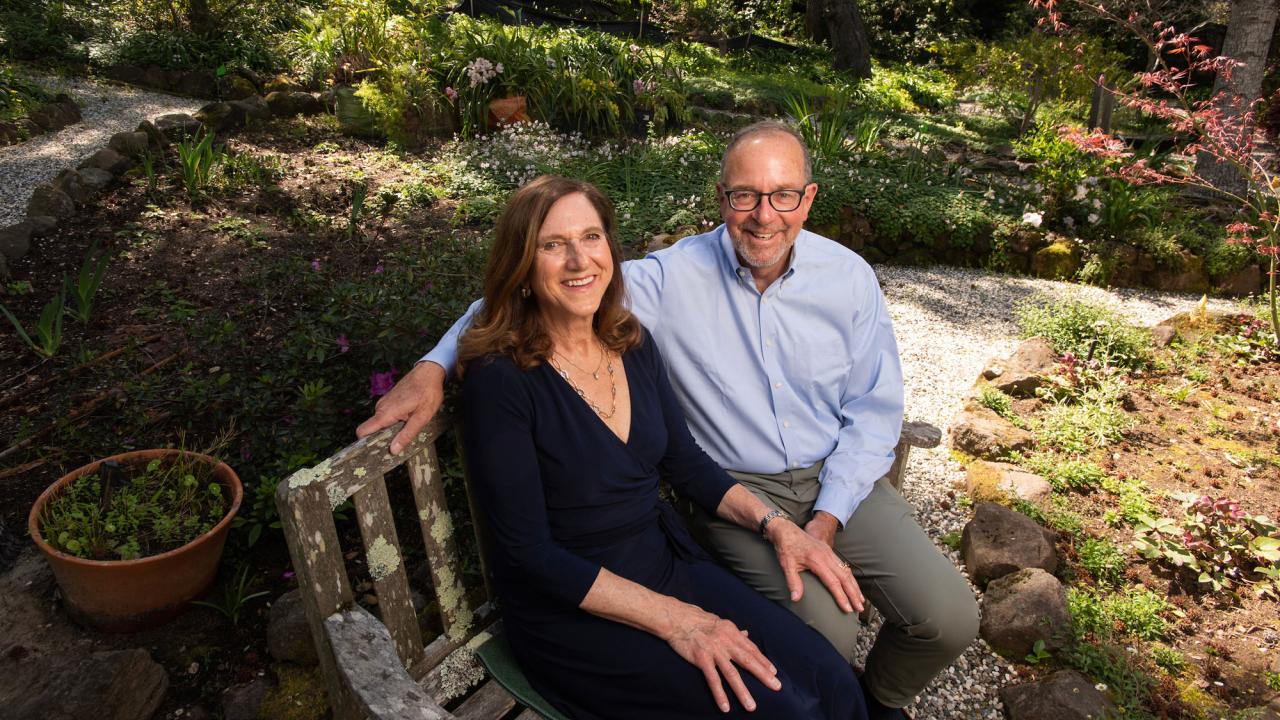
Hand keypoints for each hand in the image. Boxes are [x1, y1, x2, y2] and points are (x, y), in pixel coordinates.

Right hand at [355, 361, 445, 454]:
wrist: (429, 372)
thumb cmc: (428, 392)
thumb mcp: (422, 417)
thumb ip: (407, 434)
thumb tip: (393, 450)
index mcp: (386, 413)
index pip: (362, 431)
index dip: (364, 443)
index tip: (374, 453)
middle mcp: (381, 407)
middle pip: (372, 430)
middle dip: (382, 438)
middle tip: (399, 444)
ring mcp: (384, 403)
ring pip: (380, 423)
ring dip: (391, 429)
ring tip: (407, 429)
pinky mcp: (389, 400)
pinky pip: (386, 416)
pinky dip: (393, 421)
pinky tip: (407, 420)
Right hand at [664, 605, 780, 712]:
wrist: (678, 619)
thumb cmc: (699, 620)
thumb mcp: (720, 623)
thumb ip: (735, 632)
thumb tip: (747, 634)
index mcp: (732, 632)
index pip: (751, 649)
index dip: (763, 661)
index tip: (774, 672)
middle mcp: (726, 642)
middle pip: (748, 661)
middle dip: (763, 675)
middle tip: (776, 686)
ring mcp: (714, 651)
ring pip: (732, 674)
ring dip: (742, 691)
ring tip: (751, 706)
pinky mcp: (702, 660)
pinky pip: (712, 680)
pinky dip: (720, 694)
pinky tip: (725, 706)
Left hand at [766, 515, 863, 613]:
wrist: (786, 529)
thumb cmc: (786, 547)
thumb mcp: (786, 565)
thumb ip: (793, 582)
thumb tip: (796, 598)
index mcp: (818, 560)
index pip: (833, 582)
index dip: (841, 596)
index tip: (848, 608)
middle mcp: (827, 556)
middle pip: (845, 577)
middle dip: (854, 594)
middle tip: (859, 608)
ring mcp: (829, 553)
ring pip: (847, 571)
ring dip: (855, 586)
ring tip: (860, 599)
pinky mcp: (829, 551)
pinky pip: (843, 565)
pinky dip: (850, 577)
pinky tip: (852, 585)